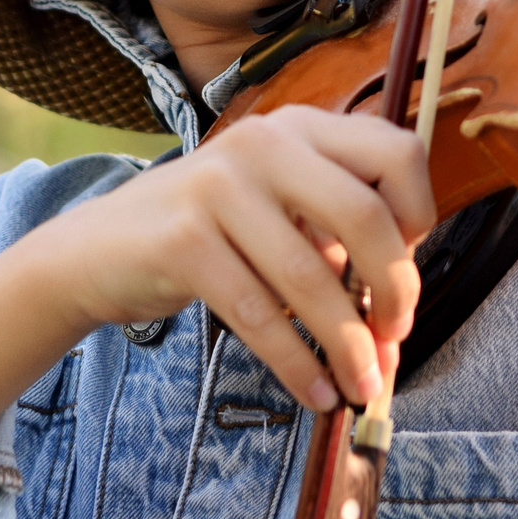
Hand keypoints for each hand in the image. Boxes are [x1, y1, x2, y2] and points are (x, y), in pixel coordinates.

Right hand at [42, 105, 433, 411]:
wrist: (97, 249)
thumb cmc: (208, 233)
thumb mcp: (278, 206)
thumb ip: (337, 233)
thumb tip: (399, 314)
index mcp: (301, 127)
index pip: (398, 154)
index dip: (420, 218)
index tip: (405, 272)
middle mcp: (264, 142)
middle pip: (365, 215)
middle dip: (394, 289)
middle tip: (395, 338)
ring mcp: (219, 186)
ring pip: (312, 276)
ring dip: (347, 344)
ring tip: (361, 385)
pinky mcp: (183, 239)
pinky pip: (259, 313)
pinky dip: (296, 362)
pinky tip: (315, 391)